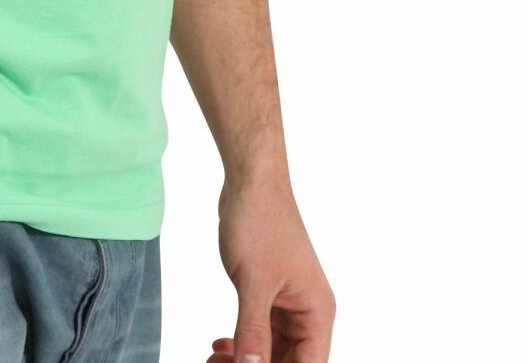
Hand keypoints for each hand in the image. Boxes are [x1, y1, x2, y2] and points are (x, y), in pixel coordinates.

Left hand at [207, 177, 334, 362]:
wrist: (251, 182)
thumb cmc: (260, 222)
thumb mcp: (254, 283)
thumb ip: (253, 331)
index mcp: (316, 312)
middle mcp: (308, 312)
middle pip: (289, 360)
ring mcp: (288, 301)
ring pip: (272, 347)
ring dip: (246, 358)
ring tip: (212, 360)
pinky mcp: (269, 291)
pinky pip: (260, 328)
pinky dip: (242, 340)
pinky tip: (221, 344)